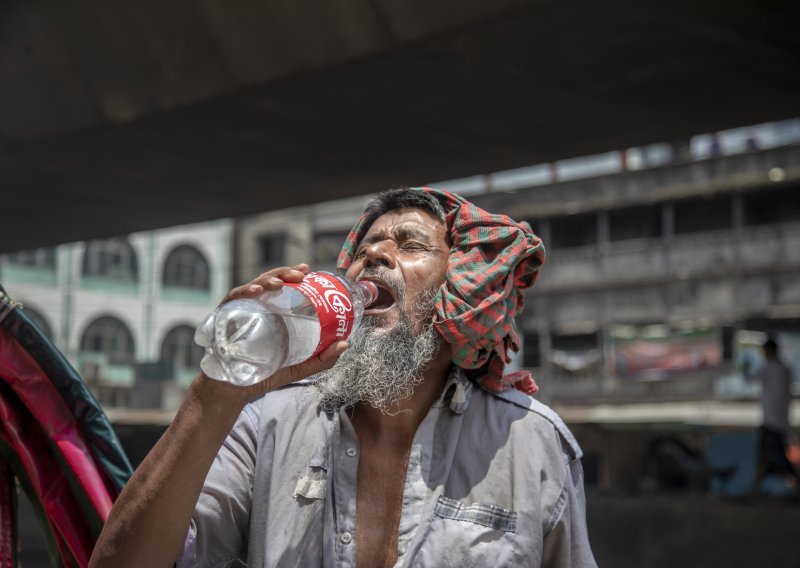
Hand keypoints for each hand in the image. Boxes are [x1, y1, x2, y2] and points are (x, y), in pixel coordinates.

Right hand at [197, 263, 349, 401]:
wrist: (234, 390)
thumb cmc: (264, 374)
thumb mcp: (298, 367)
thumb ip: (322, 359)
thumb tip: (345, 343)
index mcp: (274, 313)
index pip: (285, 288)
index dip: (294, 275)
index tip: (308, 270)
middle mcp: (258, 307)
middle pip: (271, 282)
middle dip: (285, 273)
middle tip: (300, 274)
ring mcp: (241, 310)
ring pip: (254, 286)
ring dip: (268, 280)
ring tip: (280, 283)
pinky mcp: (225, 316)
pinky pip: (234, 298)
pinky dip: (245, 292)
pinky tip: (257, 292)